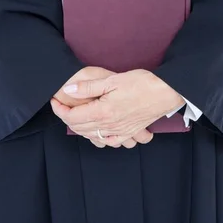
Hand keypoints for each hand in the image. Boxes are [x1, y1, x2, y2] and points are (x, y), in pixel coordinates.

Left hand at [52, 69, 183, 146]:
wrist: (167, 91)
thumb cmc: (142, 83)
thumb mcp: (111, 80)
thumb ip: (87, 87)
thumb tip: (68, 90)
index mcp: (103, 112)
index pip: (72, 118)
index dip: (59, 110)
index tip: (54, 101)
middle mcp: (110, 126)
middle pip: (79, 128)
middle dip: (66, 118)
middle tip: (62, 106)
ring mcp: (120, 131)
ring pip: (92, 136)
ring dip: (79, 128)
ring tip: (75, 115)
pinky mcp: (129, 132)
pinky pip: (110, 142)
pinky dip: (98, 138)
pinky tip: (96, 131)